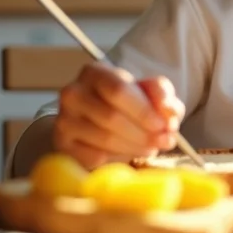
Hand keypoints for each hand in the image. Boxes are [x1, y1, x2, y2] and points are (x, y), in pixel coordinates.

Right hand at [53, 63, 184, 169]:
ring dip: (134, 148)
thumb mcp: (150, 91)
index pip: (118, 90)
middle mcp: (73, 94)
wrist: (103, 117)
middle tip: (163, 142)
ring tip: (151, 147)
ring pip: (104, 139)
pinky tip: (129, 153)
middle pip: (110, 117)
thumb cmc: (129, 102)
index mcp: (94, 72)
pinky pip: (94, 157)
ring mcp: (64, 120)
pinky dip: (117, 159)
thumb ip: (163, 95)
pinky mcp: (63, 145)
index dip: (143, 111)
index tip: (163, 125)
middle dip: (143, 134)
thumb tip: (169, 112)